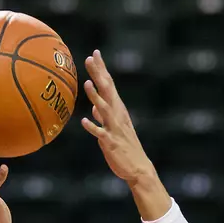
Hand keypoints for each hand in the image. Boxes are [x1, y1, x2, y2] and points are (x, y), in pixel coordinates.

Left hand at [81, 49, 155, 188]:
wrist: (138, 168)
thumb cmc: (125, 148)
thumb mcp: (114, 129)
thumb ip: (103, 116)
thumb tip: (93, 107)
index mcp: (118, 110)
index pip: (109, 85)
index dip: (101, 69)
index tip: (95, 53)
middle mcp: (117, 115)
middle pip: (107, 91)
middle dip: (98, 74)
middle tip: (90, 58)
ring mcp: (114, 128)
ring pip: (104, 109)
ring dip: (96, 96)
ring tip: (87, 83)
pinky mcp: (111, 142)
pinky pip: (100, 133)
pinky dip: (93, 126)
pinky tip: (85, 120)